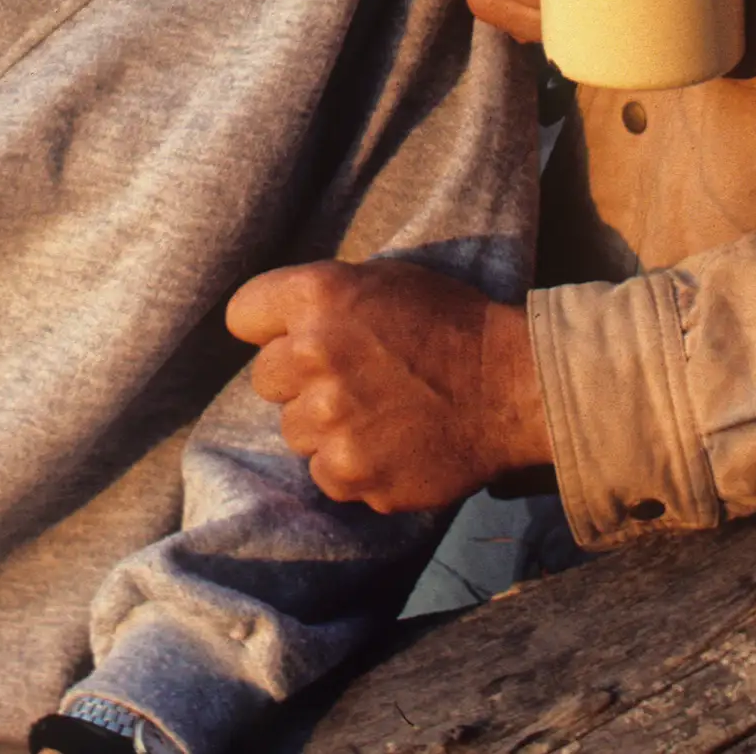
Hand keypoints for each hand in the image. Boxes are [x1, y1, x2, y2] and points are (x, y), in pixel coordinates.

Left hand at [225, 259, 549, 514]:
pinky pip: (325, 474)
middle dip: (299, 380)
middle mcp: (314, 356)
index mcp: (319, 297)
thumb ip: (325, 301)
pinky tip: (390, 445)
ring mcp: (331, 421)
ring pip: (294, 432)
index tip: (290, 335)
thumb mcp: (385, 281)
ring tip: (376, 414)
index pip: (243, 314)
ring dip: (324, 426)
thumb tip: (277, 327)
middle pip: (265, 379)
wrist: (512, 388)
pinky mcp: (351, 473)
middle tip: (350, 378)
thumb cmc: (453, 325)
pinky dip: (352, 465)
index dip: (268, 326)